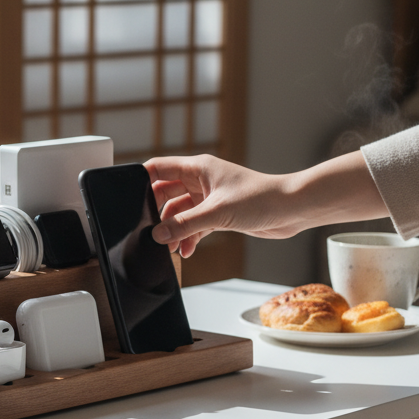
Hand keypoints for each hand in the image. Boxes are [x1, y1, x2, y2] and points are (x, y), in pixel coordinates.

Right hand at [144, 151, 388, 257]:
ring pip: (180, 212)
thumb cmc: (263, 198)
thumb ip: (184, 225)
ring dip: (174, 229)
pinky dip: (189, 236)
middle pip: (165, 192)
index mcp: (198, 168)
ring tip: (168, 246)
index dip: (141, 179)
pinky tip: (186, 251)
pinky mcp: (220, 213)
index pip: (158, 167)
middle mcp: (202, 180)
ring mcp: (210, 197)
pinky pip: (195, 224)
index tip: (126, 195)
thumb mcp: (217, 213)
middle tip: (147, 230)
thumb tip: (158, 235)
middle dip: (156, 212)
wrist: (293, 210)